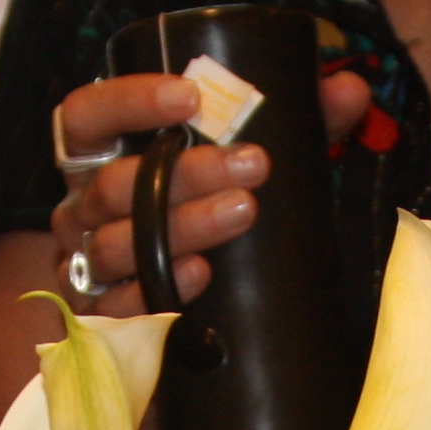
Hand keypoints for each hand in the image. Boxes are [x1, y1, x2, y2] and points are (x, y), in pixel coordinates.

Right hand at [48, 65, 372, 315]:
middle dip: (186, 172)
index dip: (126, 100)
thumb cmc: (218, 229)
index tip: (189, 97)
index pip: (86, 116)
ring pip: (115, 244)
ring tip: (243, 211)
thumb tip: (347, 91)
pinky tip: (202, 274)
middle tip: (254, 165)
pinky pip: (118, 307)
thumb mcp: (258, 173)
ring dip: (183, 225)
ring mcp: (85, 271)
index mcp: (103, 162)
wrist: (210, 338)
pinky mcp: (102, 326)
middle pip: (113, 184)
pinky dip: (160, 287)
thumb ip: (300, 128)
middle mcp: (83, 214)